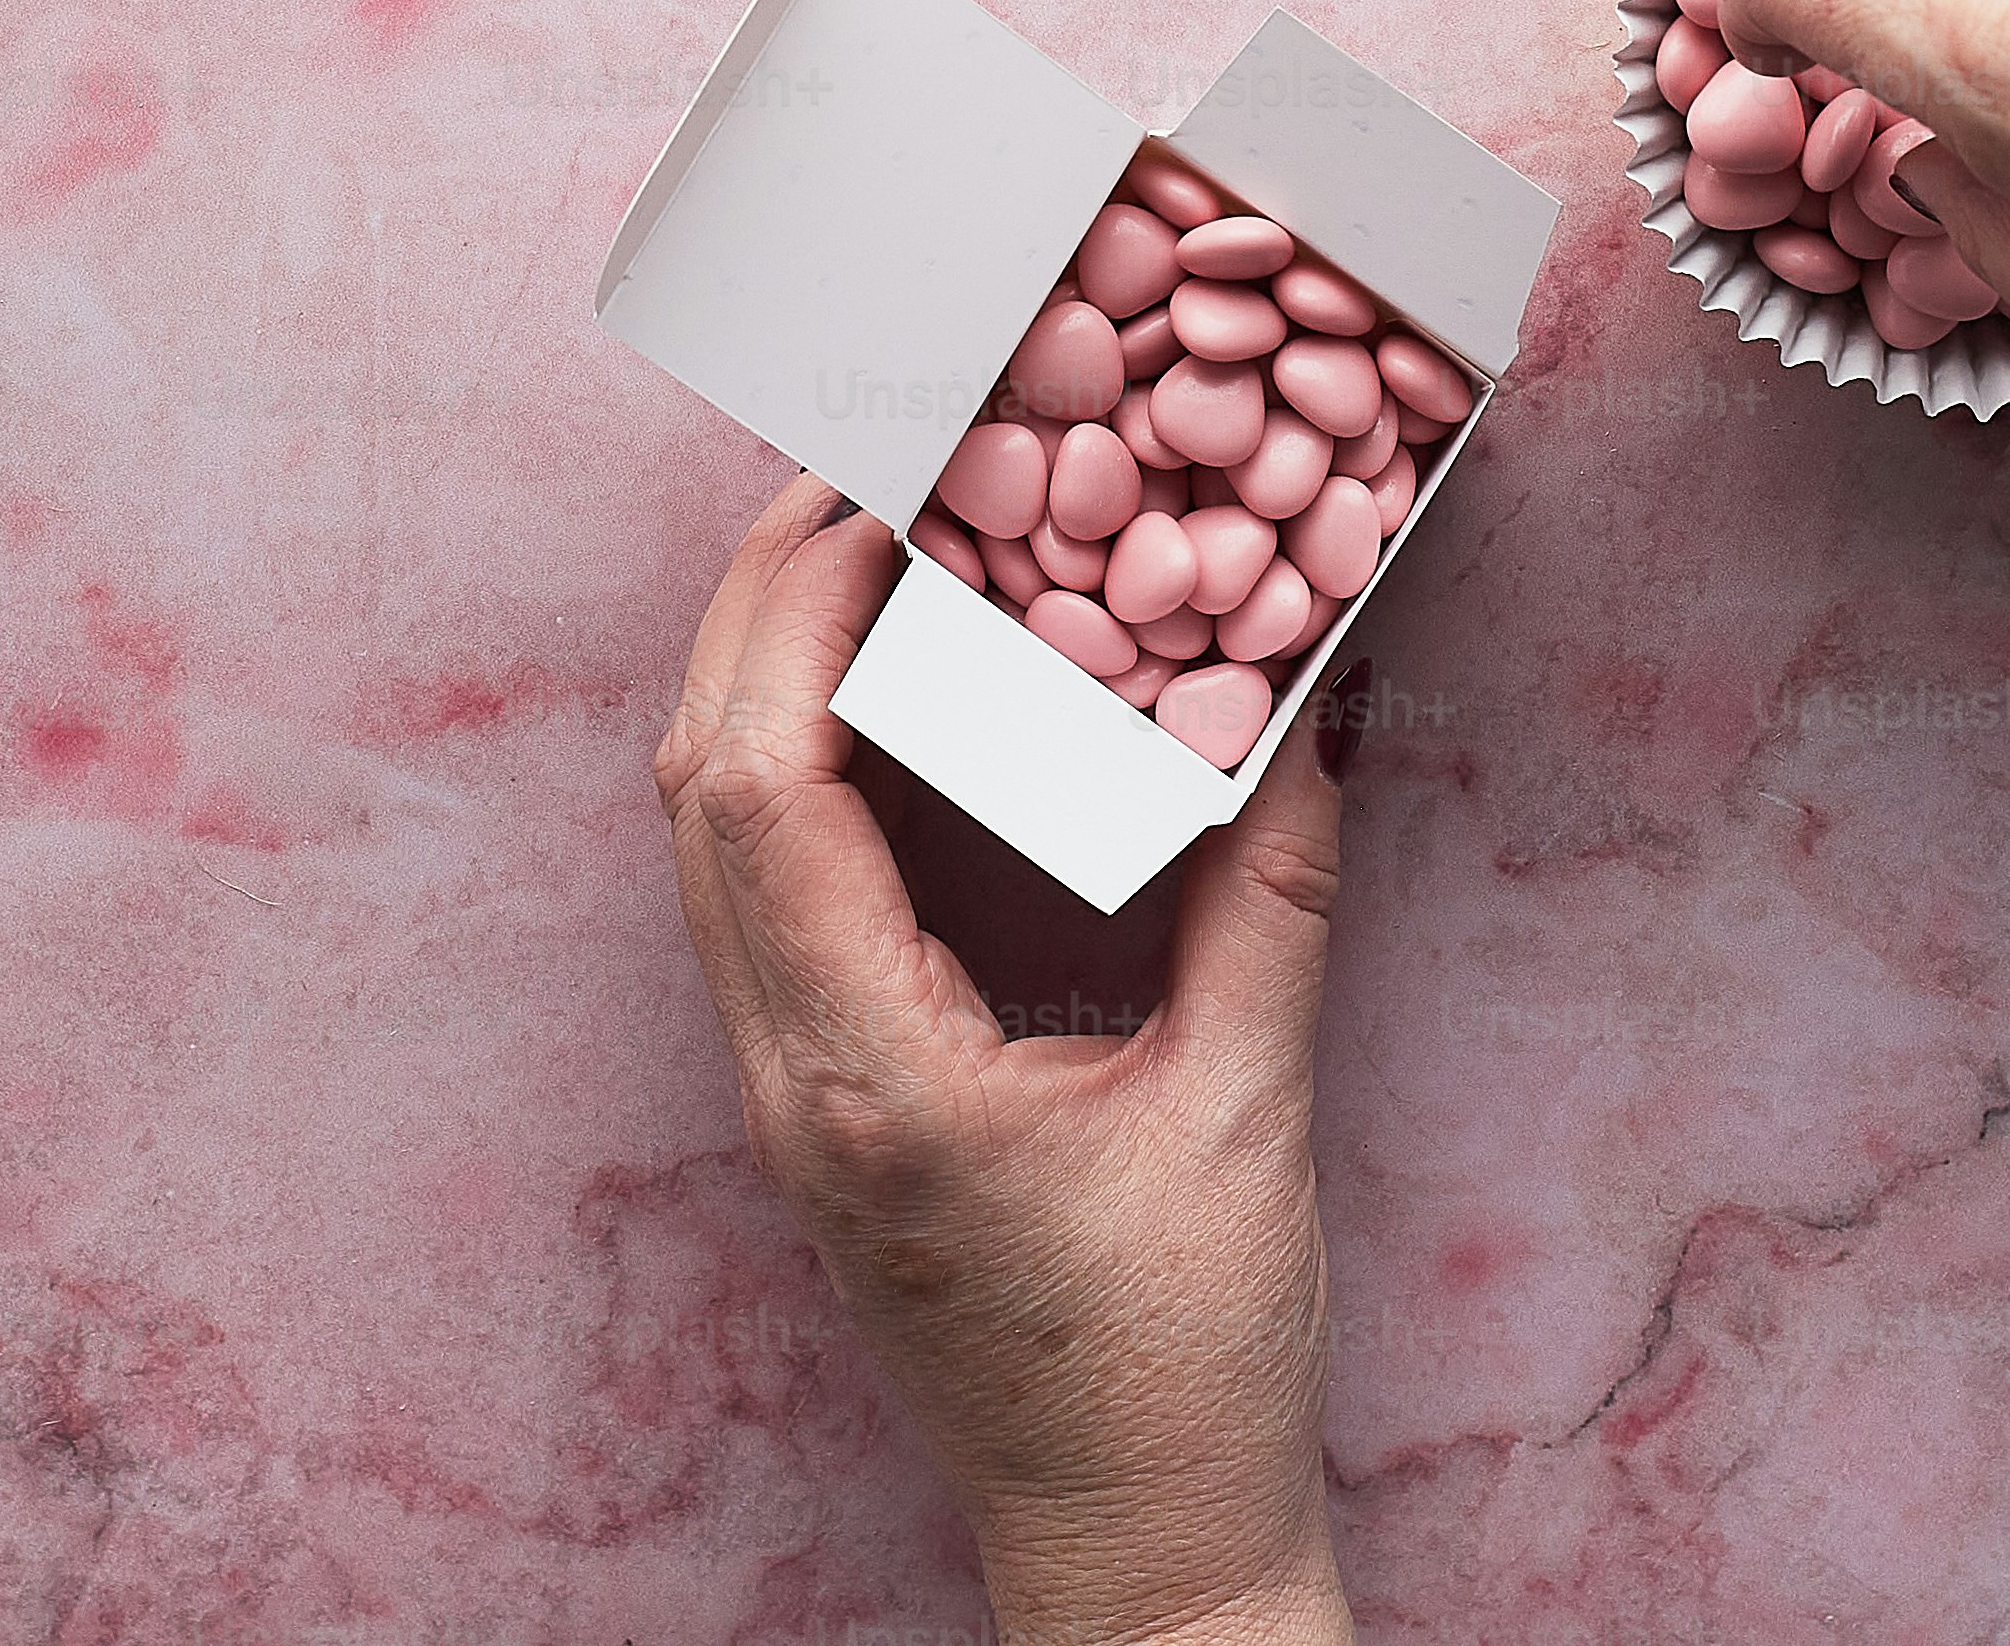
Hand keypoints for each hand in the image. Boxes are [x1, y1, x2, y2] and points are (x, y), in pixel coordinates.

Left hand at [654, 475, 1356, 1645]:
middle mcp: (796, 1082)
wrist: (1134, 1554)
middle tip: (858, 471)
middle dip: (758, 606)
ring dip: (765, 679)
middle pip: (700, 788)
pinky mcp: (823, 1115)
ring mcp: (791, 1104)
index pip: (764, 788)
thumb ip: (1270, 900)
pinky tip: (885, 711)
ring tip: (864, 553)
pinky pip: (763, 901)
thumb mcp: (1249, 1117)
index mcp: (874, 1073)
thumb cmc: (1186, 1373)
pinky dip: (796, 770)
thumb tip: (1309, 709)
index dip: (795, 613)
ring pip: (712, 842)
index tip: (875, 491)